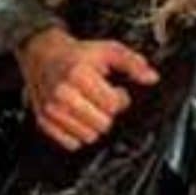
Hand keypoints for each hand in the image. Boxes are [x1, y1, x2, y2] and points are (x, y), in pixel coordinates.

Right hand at [19, 28, 158, 150]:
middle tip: (101, 99)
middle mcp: (63, 94)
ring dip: (94, 124)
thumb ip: (132, 63)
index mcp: (79, 75)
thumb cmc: (77, 54)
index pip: (113, 105)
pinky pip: (72, 144)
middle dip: (107, 113)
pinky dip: (78, 133)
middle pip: (103, 124)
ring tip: (90, 106)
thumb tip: (151, 77)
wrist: (44, 55)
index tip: (115, 90)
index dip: (120, 98)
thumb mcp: (108, 50)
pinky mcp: (44, 122)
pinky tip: (78, 116)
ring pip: (89, 136)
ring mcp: (52, 110)